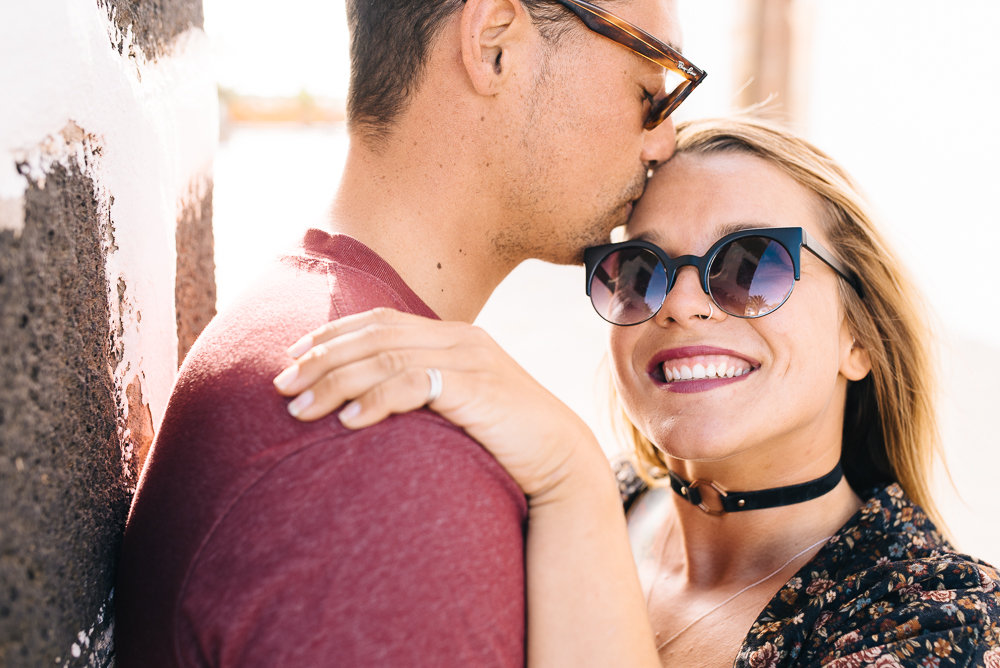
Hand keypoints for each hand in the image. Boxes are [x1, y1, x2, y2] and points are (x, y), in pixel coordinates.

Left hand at [273, 308, 605, 499]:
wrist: (560, 459)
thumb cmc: (504, 438)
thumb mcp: (459, 405)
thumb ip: (423, 391)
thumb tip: (369, 402)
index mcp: (454, 335)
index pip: (381, 320)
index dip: (332, 334)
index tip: (292, 355)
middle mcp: (460, 338)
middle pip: (375, 334)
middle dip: (321, 357)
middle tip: (280, 383)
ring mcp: (470, 360)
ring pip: (384, 356)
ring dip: (335, 381)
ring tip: (299, 408)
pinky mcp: (475, 388)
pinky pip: (412, 384)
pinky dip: (375, 400)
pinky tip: (349, 422)